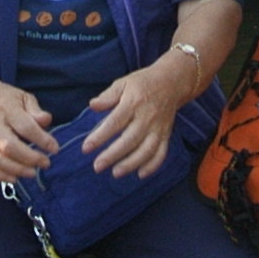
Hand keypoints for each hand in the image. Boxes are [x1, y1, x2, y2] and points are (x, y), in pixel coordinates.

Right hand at [0, 81, 57, 182]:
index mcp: (7, 109)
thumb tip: (46, 121)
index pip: (25, 127)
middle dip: (29, 158)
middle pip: (9, 146)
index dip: (41, 139)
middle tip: (45, 163)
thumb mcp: (25, 98)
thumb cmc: (8, 100)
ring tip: (32, 172)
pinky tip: (14, 178)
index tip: (55, 148)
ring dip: (16, 169)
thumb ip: (36, 111)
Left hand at [81, 58, 191, 179]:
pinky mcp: (166, 134)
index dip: (100, 136)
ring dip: (132, 163)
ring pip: (146, 150)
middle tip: (97, 166)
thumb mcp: (123, 83)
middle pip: (130, 139)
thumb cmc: (142, 83)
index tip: (86, 148)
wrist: (172, 82)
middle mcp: (147, 117)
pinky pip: (162, 153)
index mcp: (133, 103)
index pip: (115, 122)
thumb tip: (92, 105)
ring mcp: (158, 128)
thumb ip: (108, 96)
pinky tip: (140, 174)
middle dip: (113, 155)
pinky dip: (153, 165)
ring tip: (116, 173)